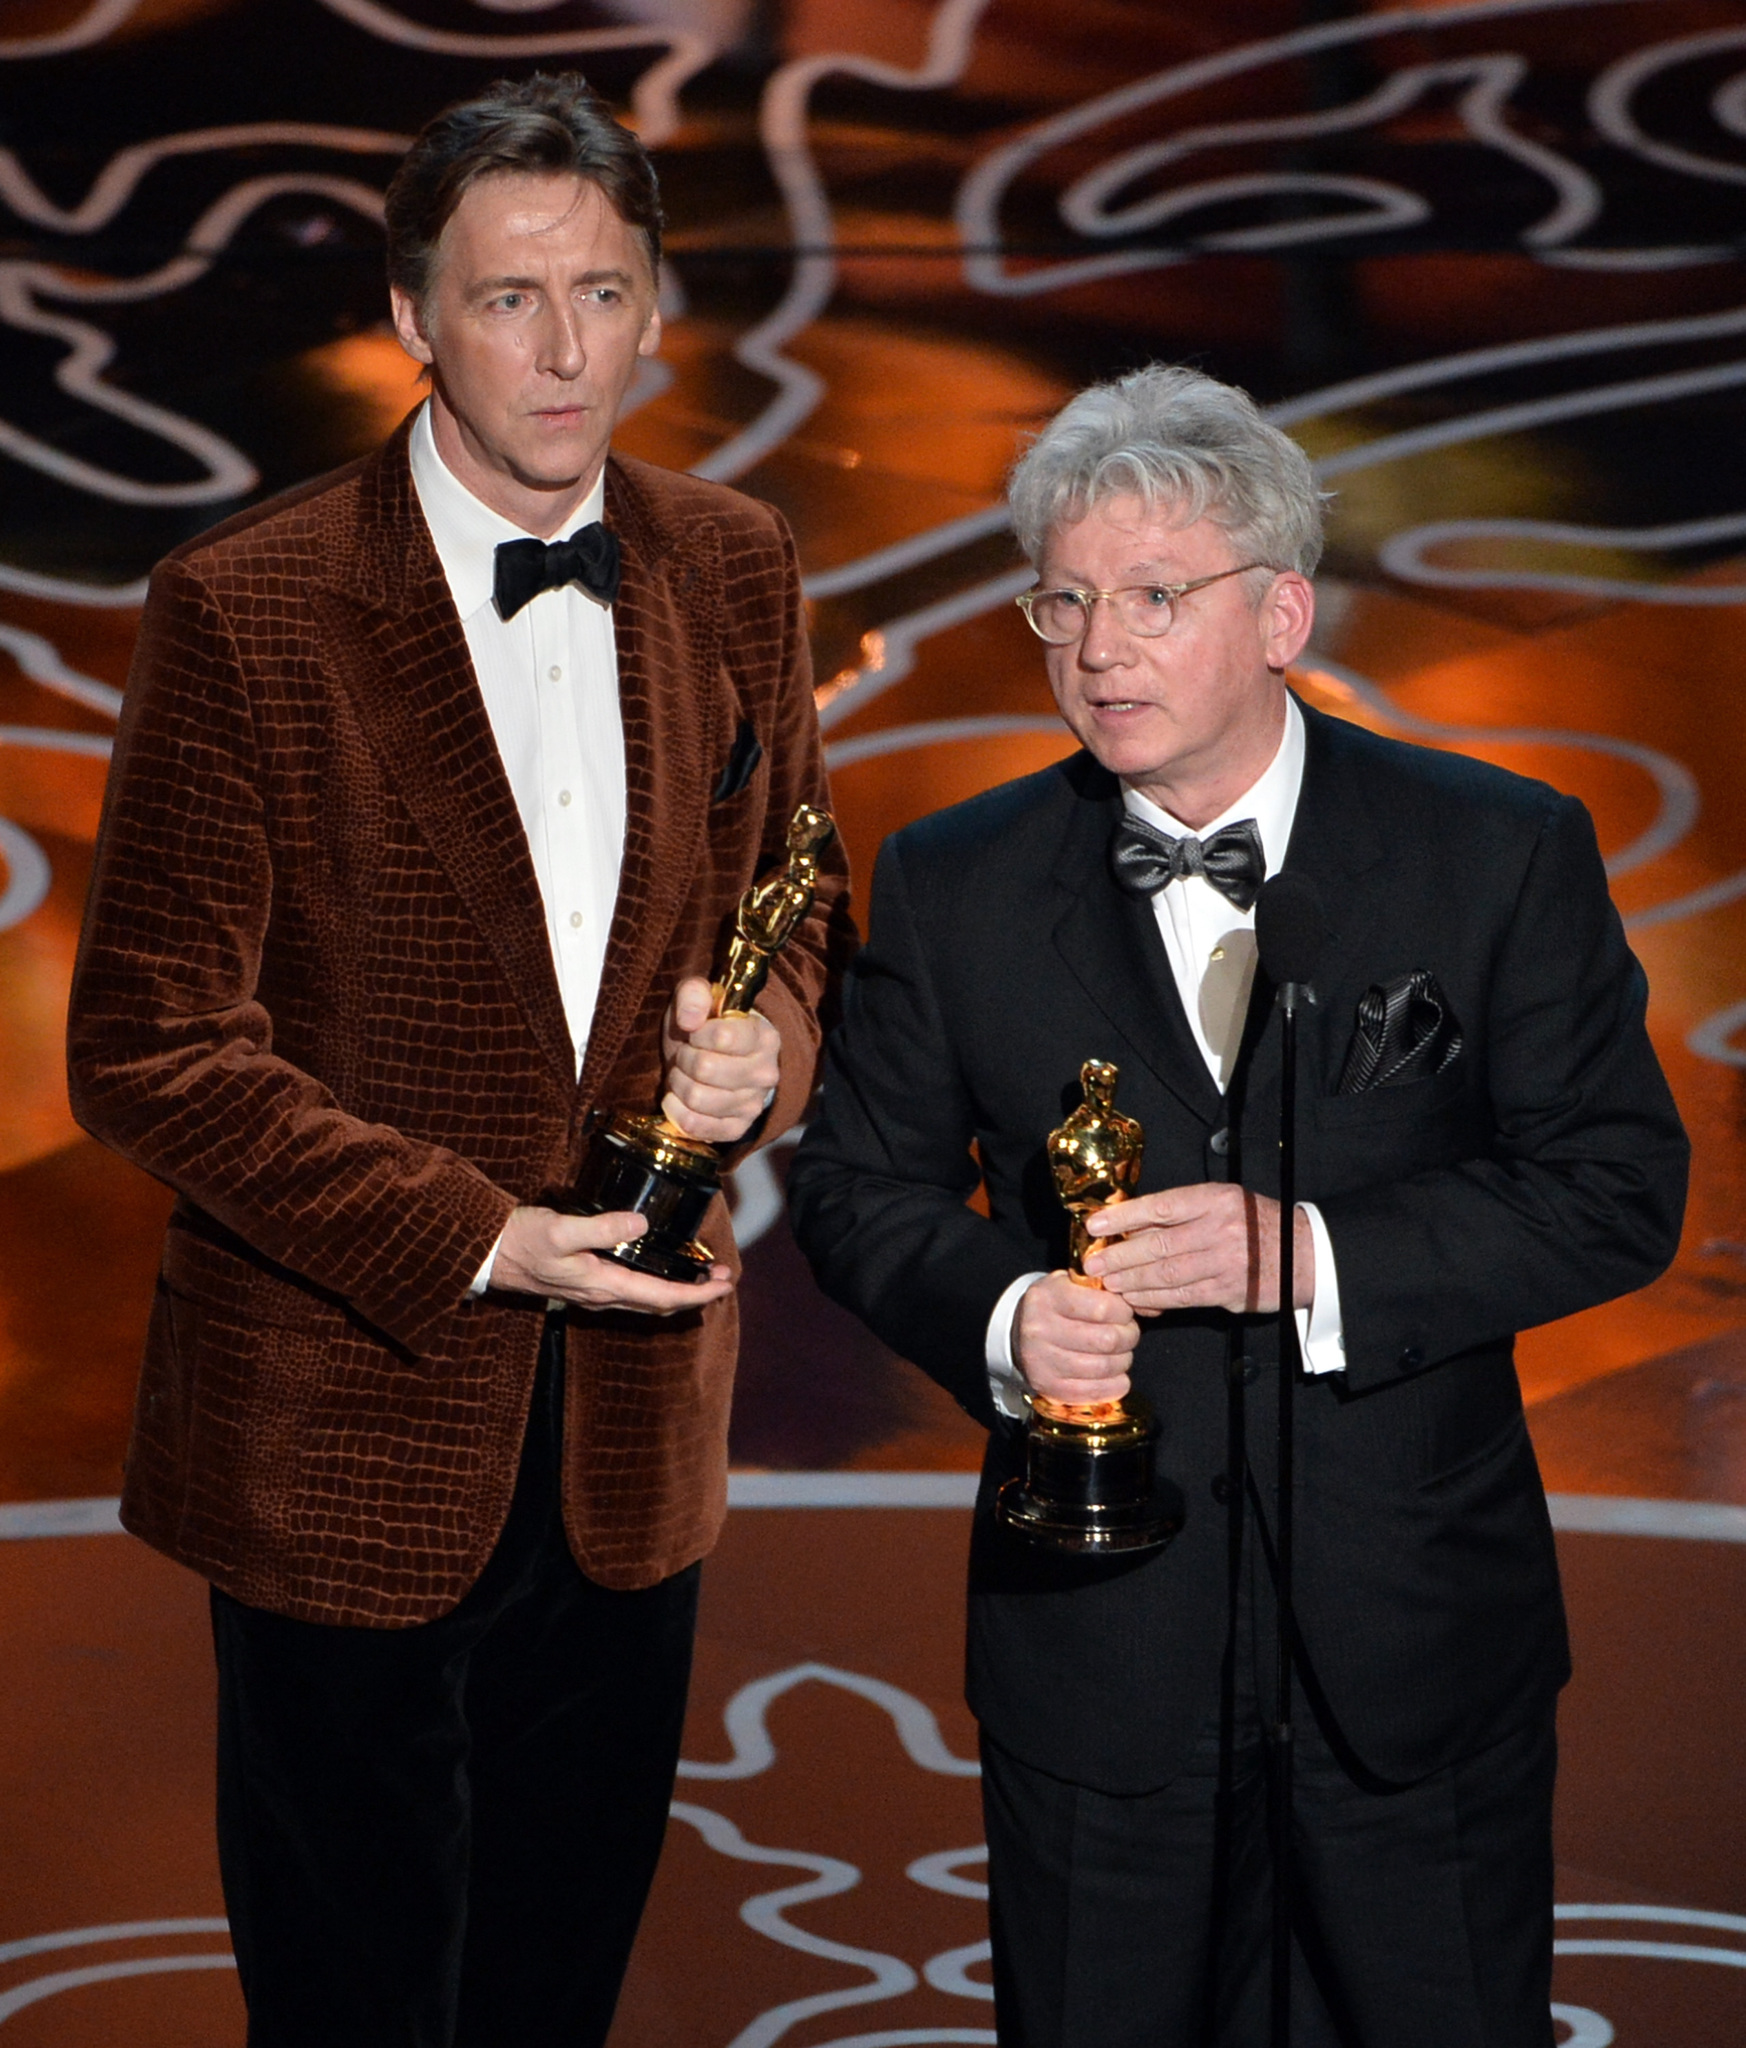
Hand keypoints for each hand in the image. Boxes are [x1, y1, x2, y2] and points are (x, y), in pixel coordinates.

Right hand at [488, 1205, 732, 1313]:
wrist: (483, 1254)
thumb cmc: (519, 1241)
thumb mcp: (561, 1230)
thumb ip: (602, 1228)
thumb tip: (641, 1224)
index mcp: (602, 1286)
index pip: (661, 1298)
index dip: (697, 1294)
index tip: (725, 1283)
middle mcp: (601, 1295)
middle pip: (658, 1303)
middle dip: (694, 1293)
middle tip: (721, 1276)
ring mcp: (592, 1292)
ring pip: (645, 1299)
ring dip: (676, 1289)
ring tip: (699, 1273)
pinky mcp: (583, 1282)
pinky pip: (629, 1290)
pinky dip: (653, 1284)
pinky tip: (658, 1267)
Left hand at [660, 975, 780, 1144]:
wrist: (717, 1061)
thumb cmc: (707, 1028)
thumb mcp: (700, 999)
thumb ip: (694, 994)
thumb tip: (690, 1020)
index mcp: (765, 1038)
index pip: (723, 1037)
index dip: (698, 1033)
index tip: (696, 1033)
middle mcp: (766, 1074)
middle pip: (706, 1069)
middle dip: (684, 1059)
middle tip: (685, 1054)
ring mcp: (753, 1105)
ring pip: (697, 1098)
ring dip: (678, 1084)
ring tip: (683, 1074)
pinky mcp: (737, 1129)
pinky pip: (696, 1126)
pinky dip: (676, 1112)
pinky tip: (677, 1099)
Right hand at [1012, 1269, 1139, 1407]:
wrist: (1020, 1334)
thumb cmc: (1055, 1307)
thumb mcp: (1069, 1284)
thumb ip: (1098, 1287)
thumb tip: (1133, 1298)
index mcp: (1047, 1297)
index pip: (1102, 1308)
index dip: (1123, 1312)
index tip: (1124, 1313)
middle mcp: (1039, 1329)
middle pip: (1106, 1340)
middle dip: (1128, 1337)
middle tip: (1128, 1334)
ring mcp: (1041, 1361)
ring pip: (1103, 1367)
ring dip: (1122, 1361)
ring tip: (1120, 1353)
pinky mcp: (1047, 1386)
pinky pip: (1094, 1392)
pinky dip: (1114, 1385)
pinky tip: (1117, 1376)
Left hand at [1082, 1185, 1314, 1315]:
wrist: (1303, 1253)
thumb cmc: (1253, 1225)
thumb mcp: (1222, 1203)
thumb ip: (1181, 1213)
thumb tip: (1131, 1225)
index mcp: (1214, 1199)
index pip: (1160, 1206)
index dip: (1122, 1216)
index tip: (1094, 1224)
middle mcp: (1219, 1228)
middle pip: (1158, 1244)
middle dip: (1119, 1255)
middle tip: (1093, 1263)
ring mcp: (1225, 1261)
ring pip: (1166, 1274)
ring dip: (1131, 1281)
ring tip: (1108, 1283)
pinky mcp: (1228, 1290)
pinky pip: (1182, 1297)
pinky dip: (1155, 1300)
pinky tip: (1136, 1300)